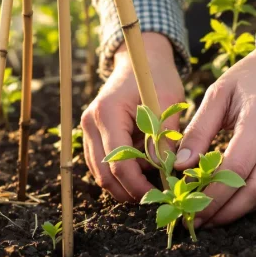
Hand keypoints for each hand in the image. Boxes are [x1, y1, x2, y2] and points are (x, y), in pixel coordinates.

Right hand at [81, 33, 184, 200]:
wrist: (140, 59)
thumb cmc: (156, 77)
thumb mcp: (168, 102)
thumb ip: (164, 137)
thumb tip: (166, 169)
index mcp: (107, 113)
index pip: (118, 162)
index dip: (138, 184)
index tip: (160, 193)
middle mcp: (90, 123)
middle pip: (104, 174)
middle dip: (129, 190)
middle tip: (156, 197)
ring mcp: (87, 130)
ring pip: (100, 174)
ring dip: (124, 184)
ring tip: (152, 183)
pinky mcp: (92, 135)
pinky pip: (102, 165)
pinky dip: (120, 174)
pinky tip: (142, 172)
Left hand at [175, 26, 255, 226]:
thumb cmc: (250, 76)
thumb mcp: (218, 93)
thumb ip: (198, 130)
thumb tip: (180, 168)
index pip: (236, 167)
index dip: (212, 192)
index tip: (188, 204)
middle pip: (255, 189)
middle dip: (223, 211)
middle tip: (196, 220)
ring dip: (236, 211)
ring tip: (208, 216)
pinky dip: (250, 200)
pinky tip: (228, 202)